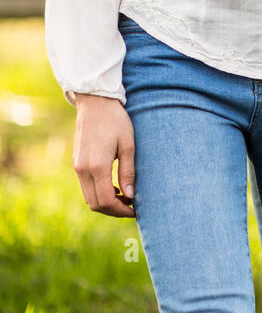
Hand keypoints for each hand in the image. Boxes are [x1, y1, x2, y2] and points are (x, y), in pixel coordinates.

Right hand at [72, 96, 135, 217]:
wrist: (95, 102)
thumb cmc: (116, 120)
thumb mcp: (128, 144)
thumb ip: (128, 172)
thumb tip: (131, 195)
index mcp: (97, 165)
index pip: (106, 201)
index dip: (120, 210)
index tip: (135, 209)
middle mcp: (83, 169)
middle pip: (95, 204)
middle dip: (113, 210)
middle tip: (131, 206)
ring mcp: (77, 166)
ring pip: (89, 197)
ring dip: (105, 202)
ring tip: (124, 197)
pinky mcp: (76, 162)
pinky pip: (86, 187)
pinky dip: (98, 192)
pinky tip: (113, 186)